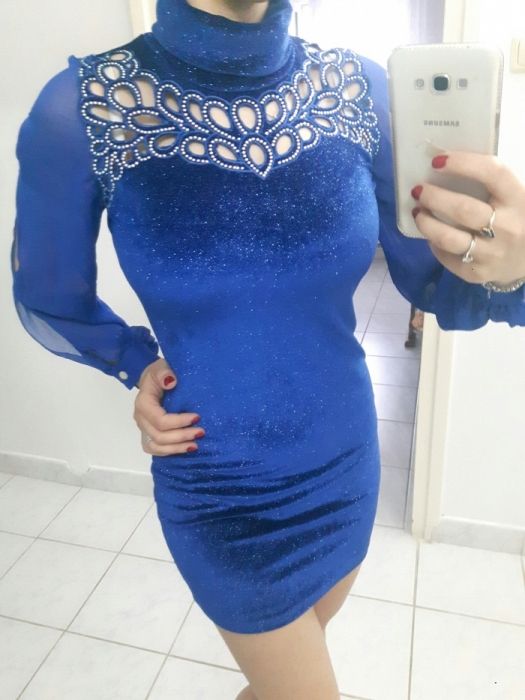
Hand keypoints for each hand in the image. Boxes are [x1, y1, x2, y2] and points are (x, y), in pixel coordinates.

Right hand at [133, 358, 204, 455]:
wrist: (155, 378)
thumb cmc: (160, 372)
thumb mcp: (162, 366)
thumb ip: (164, 372)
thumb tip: (170, 381)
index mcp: (143, 403)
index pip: (160, 420)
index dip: (179, 422)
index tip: (197, 417)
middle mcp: (141, 419)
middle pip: (159, 436)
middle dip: (181, 436)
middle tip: (201, 432)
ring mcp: (144, 428)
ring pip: (156, 446)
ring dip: (177, 448)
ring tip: (195, 445)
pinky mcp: (149, 434)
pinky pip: (156, 450)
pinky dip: (171, 451)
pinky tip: (186, 448)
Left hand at [410, 151, 524, 286]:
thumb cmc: (519, 218)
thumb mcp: (517, 196)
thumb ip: (494, 183)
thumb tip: (446, 164)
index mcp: (520, 200)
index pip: (493, 174)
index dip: (463, 164)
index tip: (438, 161)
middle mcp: (508, 228)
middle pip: (463, 209)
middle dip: (434, 197)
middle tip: (418, 190)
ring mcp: (492, 254)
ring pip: (449, 238)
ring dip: (426, 223)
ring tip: (417, 212)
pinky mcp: (478, 273)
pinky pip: (448, 258)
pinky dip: (435, 244)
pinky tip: (432, 235)